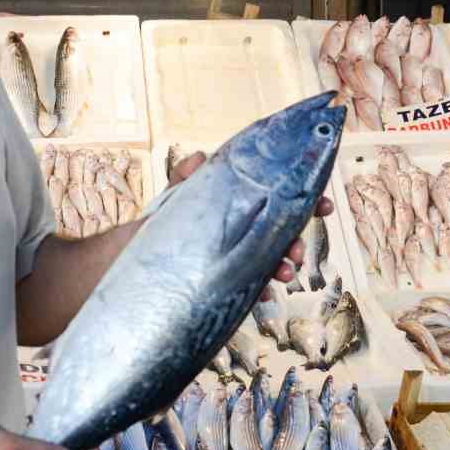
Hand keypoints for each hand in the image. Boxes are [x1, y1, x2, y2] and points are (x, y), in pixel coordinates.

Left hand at [168, 152, 334, 300]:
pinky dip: (259, 290)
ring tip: (285, 272)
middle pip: (278, 232)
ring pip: (270, 261)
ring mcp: (234, 260)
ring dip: (283, 265)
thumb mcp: (170, 201)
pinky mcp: (224, 285)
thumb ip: (184, 179)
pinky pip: (250, 288)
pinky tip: (261, 293)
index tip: (323, 205)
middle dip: (296, 239)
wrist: (125, 266)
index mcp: (234, 208)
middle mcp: (239, 233)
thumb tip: (199, 157)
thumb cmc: (153, 229)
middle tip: (299, 250)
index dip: (302, 200)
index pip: (274, 199)